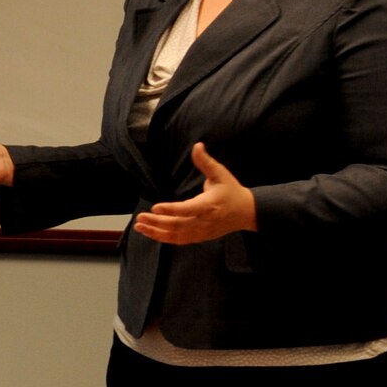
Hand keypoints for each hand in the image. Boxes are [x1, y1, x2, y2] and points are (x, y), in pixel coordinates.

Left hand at [134, 142, 257, 243]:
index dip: (171, 210)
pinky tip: (150, 232)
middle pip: (178, 225)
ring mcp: (202, 232)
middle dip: (157, 222)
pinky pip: (179, 240)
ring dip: (156, 232)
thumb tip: (197, 145)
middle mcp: (205, 221)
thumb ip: (206, 162)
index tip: (155, 207)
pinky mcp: (200, 237)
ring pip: (176, 236)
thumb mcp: (221, 174)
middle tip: (140, 216)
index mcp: (210, 205)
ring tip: (139, 226)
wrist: (247, 212)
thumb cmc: (232, 191)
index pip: (188, 209)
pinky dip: (163, 238)